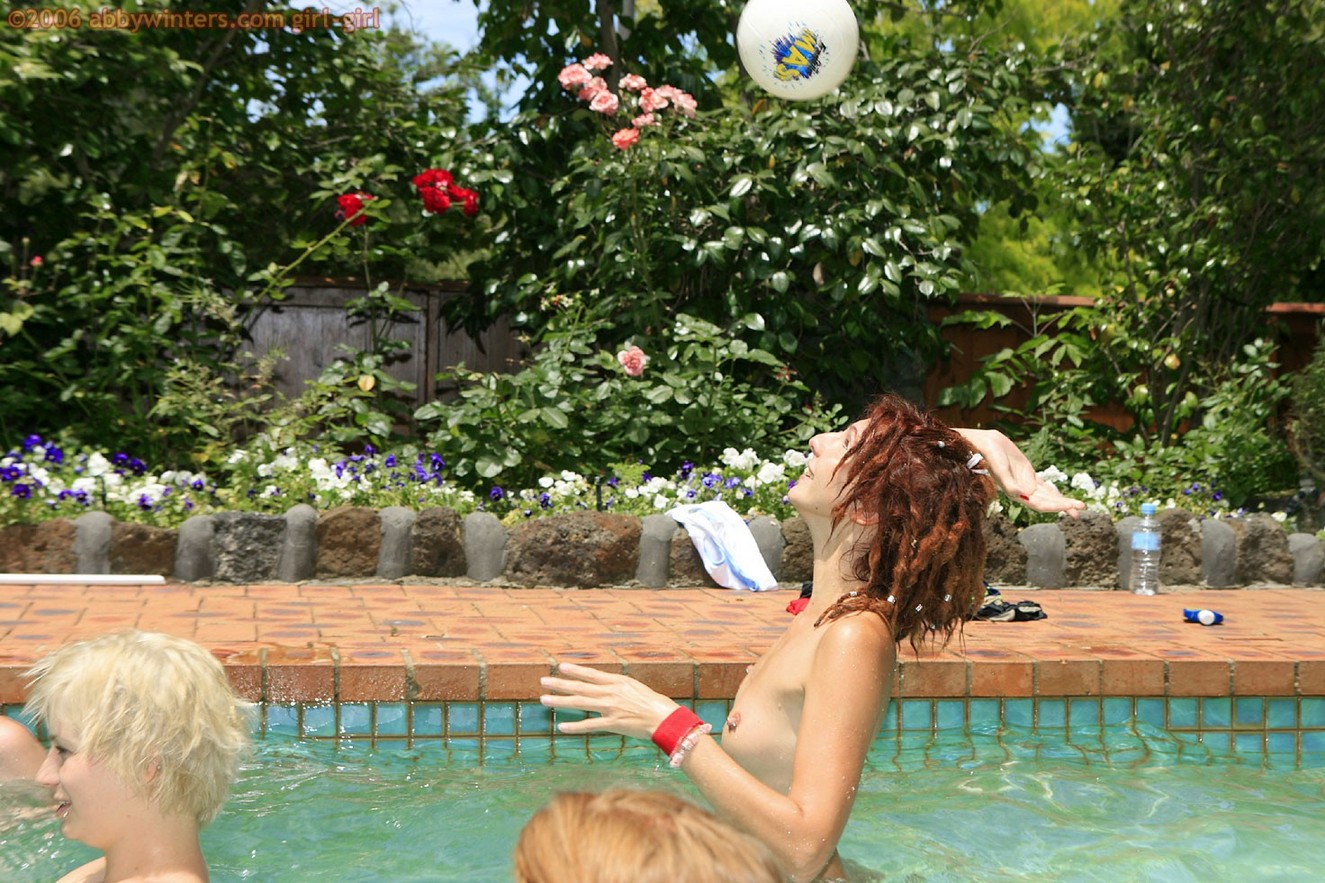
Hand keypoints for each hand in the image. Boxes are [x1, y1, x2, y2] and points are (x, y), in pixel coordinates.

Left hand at [539, 662, 678, 740]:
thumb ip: (616, 686)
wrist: (664, 718)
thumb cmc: (652, 702)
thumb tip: (602, 685)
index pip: (591, 674)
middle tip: (543, 681)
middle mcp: (611, 693)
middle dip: (560, 684)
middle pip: (580, 687)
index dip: (575, 670)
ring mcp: (610, 708)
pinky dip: (575, 727)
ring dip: (561, 701)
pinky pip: (590, 725)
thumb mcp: (634, 687)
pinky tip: (561, 727)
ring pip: (580, 703)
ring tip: (544, 699)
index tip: (560, 666)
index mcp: (617, 682)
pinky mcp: (612, 723)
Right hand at [956, 428, 1085, 517]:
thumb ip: (1008, 482)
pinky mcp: (1027, 473)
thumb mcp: (999, 466)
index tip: (1071, 506)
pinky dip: (1053, 492)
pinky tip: (1063, 497)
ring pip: (1047, 495)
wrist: (982, 443)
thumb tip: (1021, 495)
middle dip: (1064, 505)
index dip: (1056, 506)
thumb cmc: (987, 454)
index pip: (1040, 503)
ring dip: (1062, 501)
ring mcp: (1026, 482)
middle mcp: (1022, 490)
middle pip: (1047, 501)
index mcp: (1016, 492)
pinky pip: (1043, 486)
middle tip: (1082, 507)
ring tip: (1078, 506)